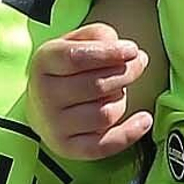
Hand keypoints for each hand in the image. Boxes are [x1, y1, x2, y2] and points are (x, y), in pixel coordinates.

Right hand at [29, 21, 151, 160]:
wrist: (39, 105)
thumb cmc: (62, 70)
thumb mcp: (73, 42)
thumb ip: (97, 36)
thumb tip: (121, 47)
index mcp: (44, 62)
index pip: (78, 58)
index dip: (109, 53)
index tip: (132, 50)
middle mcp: (45, 95)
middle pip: (96, 86)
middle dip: (125, 73)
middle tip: (137, 64)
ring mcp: (54, 124)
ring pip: (105, 114)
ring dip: (121, 100)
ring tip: (119, 91)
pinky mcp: (67, 147)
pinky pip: (104, 145)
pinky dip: (129, 134)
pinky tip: (144, 120)